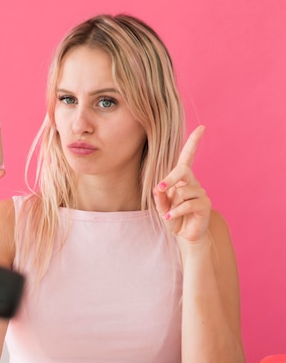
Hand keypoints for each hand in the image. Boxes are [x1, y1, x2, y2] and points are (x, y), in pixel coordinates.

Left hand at [153, 125, 210, 242]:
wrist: (185, 235)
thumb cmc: (172, 217)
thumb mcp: (161, 207)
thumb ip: (159, 197)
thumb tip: (158, 188)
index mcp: (182, 179)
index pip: (188, 157)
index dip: (194, 142)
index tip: (202, 127)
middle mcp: (193, 183)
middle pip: (183, 170)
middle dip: (171, 178)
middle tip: (160, 187)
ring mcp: (201, 193)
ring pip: (184, 191)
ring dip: (172, 203)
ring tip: (168, 214)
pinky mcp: (205, 205)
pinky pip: (188, 204)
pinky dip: (176, 212)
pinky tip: (170, 218)